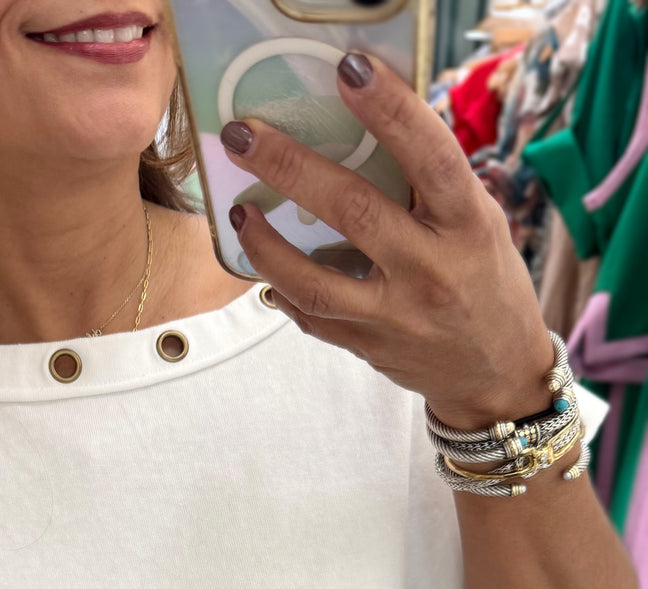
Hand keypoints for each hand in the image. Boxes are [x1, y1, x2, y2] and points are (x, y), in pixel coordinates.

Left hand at [220, 50, 555, 431]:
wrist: (496, 371)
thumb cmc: (485, 279)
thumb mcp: (478, 224)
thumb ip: (431, 187)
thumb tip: (363, 131)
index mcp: (468, 225)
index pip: (431, 158)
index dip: (390, 111)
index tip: (349, 69)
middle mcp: (431, 271)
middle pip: (354, 211)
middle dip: (291, 168)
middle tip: (245, 135)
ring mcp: (396, 316)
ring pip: (316, 282)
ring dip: (266, 245)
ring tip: (240, 211)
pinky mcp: (369, 348)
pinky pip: (313, 317)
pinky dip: (282, 288)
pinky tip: (261, 263)